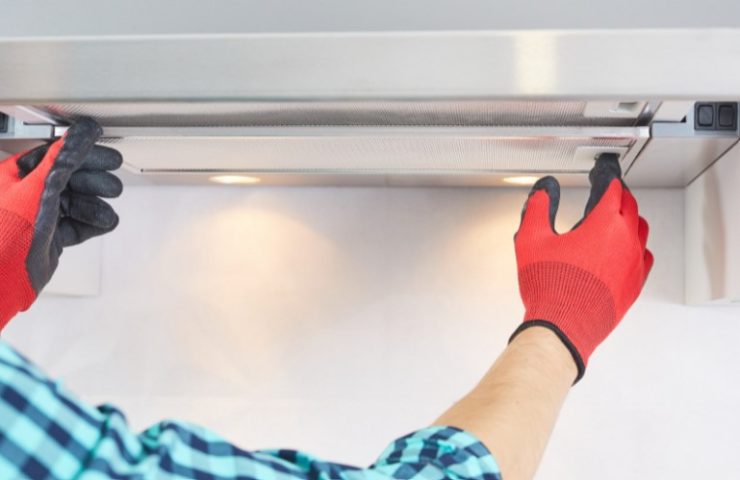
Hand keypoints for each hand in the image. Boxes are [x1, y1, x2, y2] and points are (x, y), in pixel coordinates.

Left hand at [0, 118, 121, 328]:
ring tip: (106, 210)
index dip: (85, 156)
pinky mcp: (50, 237)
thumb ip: (63, 158)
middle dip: (94, 183)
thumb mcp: (39, 186)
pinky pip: (77, 225)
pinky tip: (102, 222)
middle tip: (112, 185)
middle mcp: (27, 194)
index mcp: (17, 175)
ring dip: (94, 206)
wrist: (1, 275)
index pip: (58, 157)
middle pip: (71, 180)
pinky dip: (91, 224)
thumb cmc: (4, 231)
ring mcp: (39, 216)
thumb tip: (82, 134)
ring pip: (76, 204)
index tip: (108, 157)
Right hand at [510, 154, 652, 381]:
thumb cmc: (550, 289)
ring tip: (617, 214)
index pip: (612, 188)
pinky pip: (643, 256)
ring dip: (629, 216)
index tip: (602, 170)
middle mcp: (625, 241)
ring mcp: (633, 264)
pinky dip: (635, 245)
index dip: (606, 175)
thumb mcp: (532, 240)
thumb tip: (544, 190)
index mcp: (603, 224)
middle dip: (618, 193)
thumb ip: (538, 208)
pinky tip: (627, 248)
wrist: (562, 328)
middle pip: (629, 205)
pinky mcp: (634, 285)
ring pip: (640, 229)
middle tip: (608, 188)